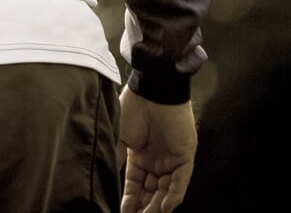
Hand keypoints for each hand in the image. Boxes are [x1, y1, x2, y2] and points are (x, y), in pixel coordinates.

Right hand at [117, 87, 196, 212]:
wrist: (152, 89)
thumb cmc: (132, 108)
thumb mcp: (120, 137)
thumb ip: (116, 159)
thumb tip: (106, 178)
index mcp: (140, 156)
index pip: (135, 184)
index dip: (129, 199)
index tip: (122, 212)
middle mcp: (156, 160)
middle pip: (150, 191)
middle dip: (143, 207)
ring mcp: (171, 159)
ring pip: (166, 189)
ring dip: (157, 205)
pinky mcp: (184, 156)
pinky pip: (180, 180)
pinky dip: (173, 194)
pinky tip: (164, 207)